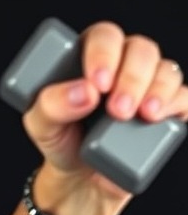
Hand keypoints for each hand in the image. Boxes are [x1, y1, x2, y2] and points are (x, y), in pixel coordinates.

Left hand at [22, 20, 186, 198]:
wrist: (78, 177)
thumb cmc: (59, 139)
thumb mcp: (41, 124)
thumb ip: (51, 105)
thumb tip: (85, 92)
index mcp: (87, 56)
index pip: (104, 36)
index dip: (104, 54)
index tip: (98, 84)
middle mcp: (122, 63)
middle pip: (140, 49)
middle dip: (132, 77)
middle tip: (117, 110)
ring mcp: (147, 85)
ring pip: (166, 69)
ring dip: (158, 89)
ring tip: (142, 116)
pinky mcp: (167, 109)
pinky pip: (184, 96)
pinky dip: (177, 103)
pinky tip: (160, 117)